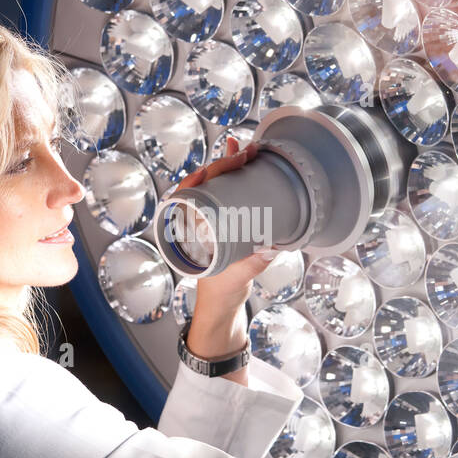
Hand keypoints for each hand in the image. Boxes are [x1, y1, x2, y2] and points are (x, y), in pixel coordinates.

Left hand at [174, 137, 279, 317]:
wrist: (222, 307)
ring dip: (228, 167)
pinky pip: (228, 197)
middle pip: (203, 186)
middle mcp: (196, 225)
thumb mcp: (234, 280)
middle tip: (243, 153)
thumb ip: (250, 266)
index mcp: (188, 234)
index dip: (199, 177)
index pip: (186, 196)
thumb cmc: (219, 294)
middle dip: (221, 165)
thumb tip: (271, 249)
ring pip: (216, 188)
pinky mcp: (226, 225)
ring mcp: (210, 224)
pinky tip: (245, 164)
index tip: (215, 168)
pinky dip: (236, 179)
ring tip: (244, 149)